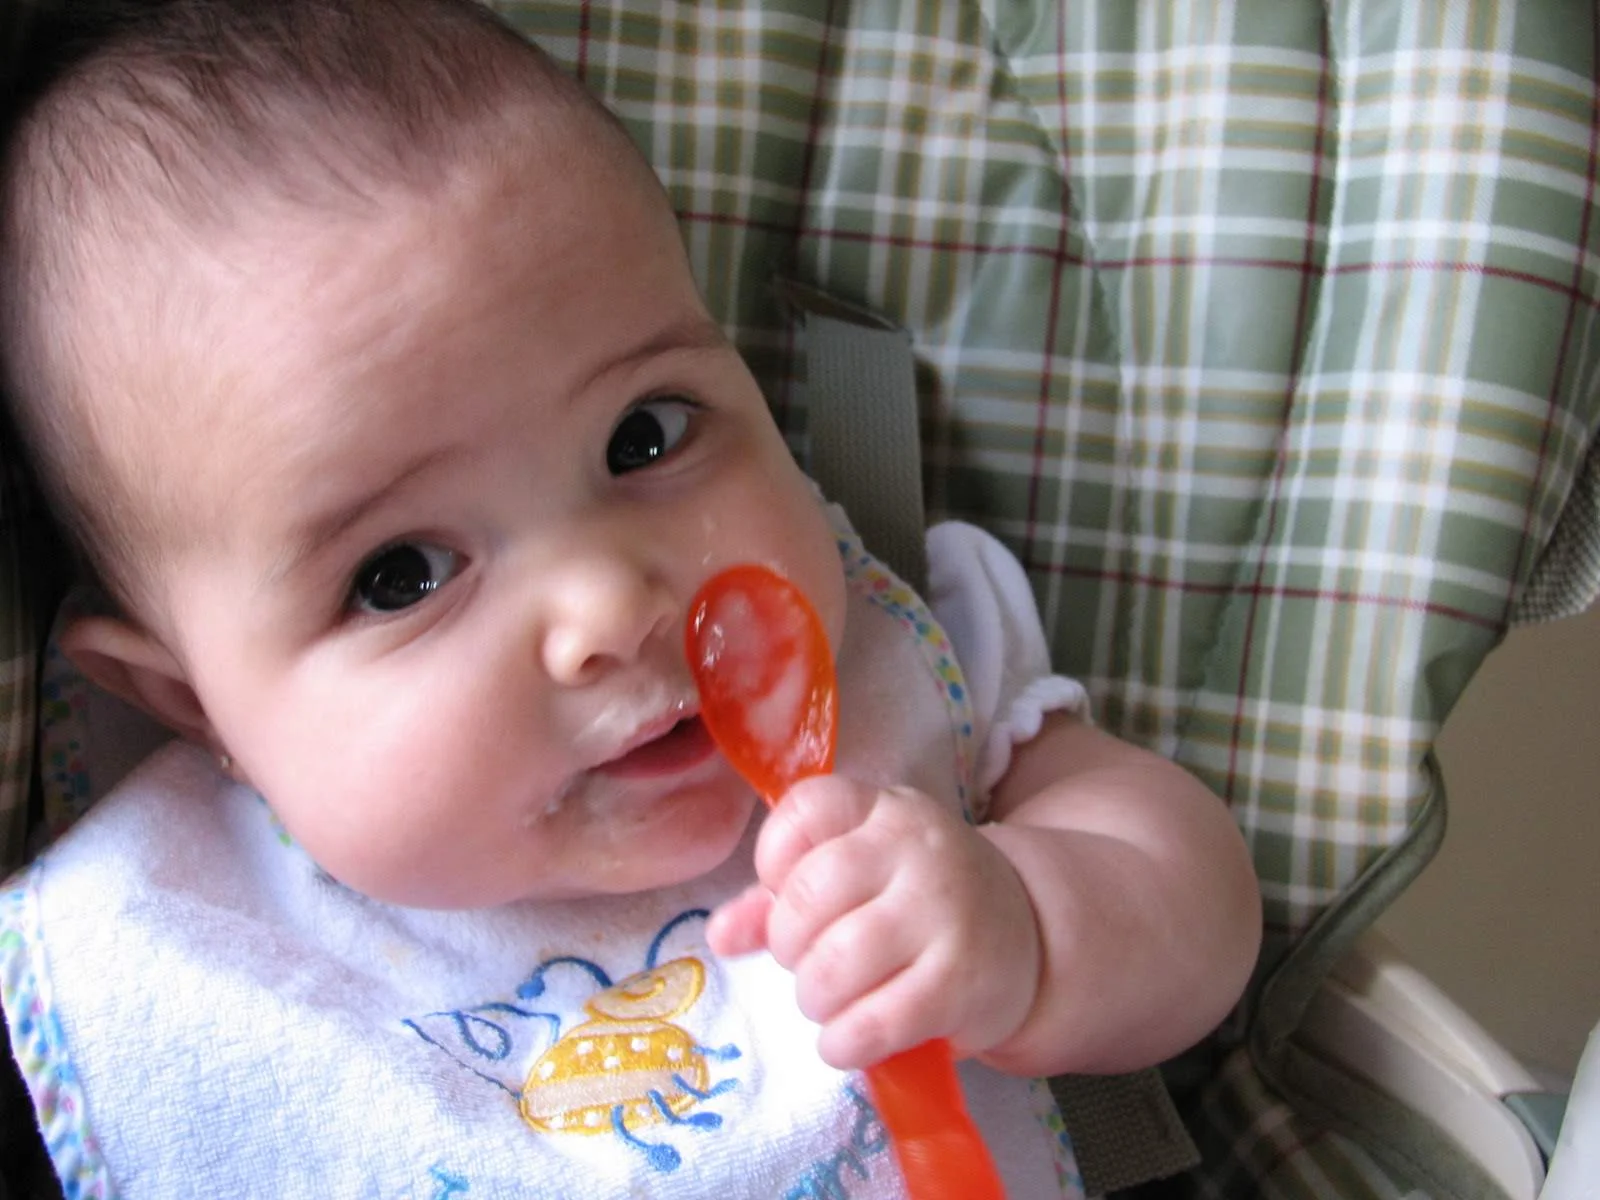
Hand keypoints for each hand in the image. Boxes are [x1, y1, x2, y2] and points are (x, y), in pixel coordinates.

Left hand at [706, 775, 1040, 1070]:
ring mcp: (944, 912)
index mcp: (883, 810)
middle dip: (789, 945)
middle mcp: (916, 849)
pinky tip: (847, 1041)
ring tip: (831, 1002)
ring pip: (835, 964)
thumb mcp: (858, 876)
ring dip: (815, 999)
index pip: (805, 809)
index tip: (787, 894)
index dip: (774, 860)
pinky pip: (875, 1022)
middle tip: (809, 962)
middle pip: (809, 895)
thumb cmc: (917, 902)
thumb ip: (781, 897)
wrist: (1027, 935)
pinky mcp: (962, 981)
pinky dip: (844, 1043)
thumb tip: (720, 934)